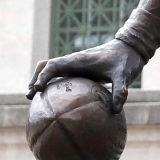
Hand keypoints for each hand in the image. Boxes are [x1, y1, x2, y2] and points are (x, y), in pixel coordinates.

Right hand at [26, 39, 144, 113]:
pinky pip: (63, 78)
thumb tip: (115, 110)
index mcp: (79, 60)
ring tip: (36, 101)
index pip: (54, 65)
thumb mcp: (124, 74)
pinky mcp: (81, 71)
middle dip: (36, 78)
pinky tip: (58, 106)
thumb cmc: (125, 59)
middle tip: (30, 96)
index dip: (43, 76)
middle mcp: (74, 62)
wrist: (130, 49)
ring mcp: (76, 66)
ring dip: (42, 81)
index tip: (37, 89)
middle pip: (47, 66)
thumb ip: (120, 90)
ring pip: (53, 71)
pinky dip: (55, 87)